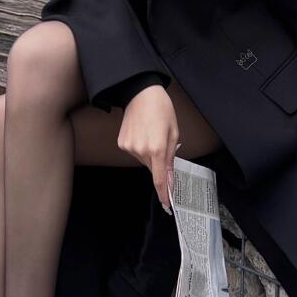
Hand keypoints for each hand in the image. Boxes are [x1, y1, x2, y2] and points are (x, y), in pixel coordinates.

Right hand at [117, 84, 180, 211]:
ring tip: (151, 133)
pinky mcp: (122, 143)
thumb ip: (172, 157)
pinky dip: (140, 147)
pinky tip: (142, 132)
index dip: (164, 193)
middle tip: (162, 143)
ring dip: (149, 153)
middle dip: (159, 162)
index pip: (160, 179)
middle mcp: (141, 151)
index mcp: (158, 149)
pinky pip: (134, 152)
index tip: (167, 204)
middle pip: (153, 168)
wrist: (140, 93)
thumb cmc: (161, 109)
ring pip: (143, 160)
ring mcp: (129, 147)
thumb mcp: (174, 132)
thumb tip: (170, 178)